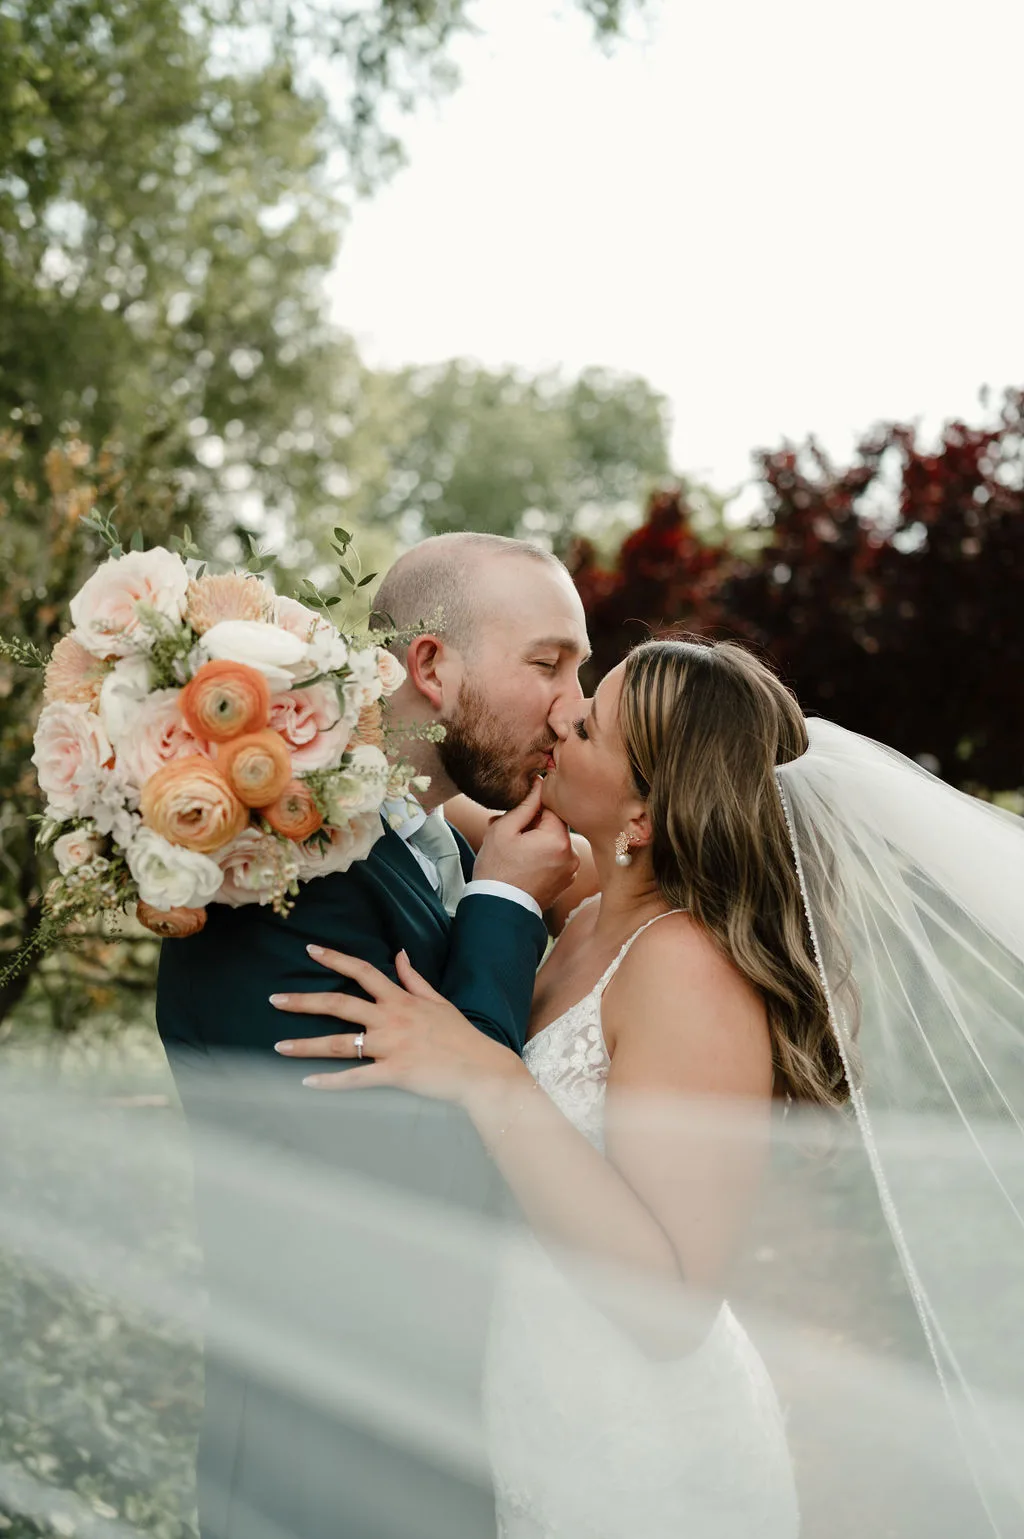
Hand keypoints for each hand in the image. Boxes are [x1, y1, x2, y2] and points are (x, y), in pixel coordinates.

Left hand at [271, 945, 524, 1097]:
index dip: (336, 959)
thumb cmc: (460, 1036)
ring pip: (339, 1043)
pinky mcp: (394, 1074)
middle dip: (304, 1001)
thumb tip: (400, 953)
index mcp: (401, 1000)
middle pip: (339, 1004)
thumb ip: (414, 978)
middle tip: (275, 999)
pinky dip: (331, 1082)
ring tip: (279, 1046)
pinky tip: (308, 1083)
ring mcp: (391, 1046)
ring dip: (305, 1046)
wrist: (481, 1069)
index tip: (311, 950)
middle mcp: (391, 1019)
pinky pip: (355, 1078)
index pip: (363, 972)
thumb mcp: (438, 1001)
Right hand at [473, 778, 578, 910]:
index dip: (533, 807)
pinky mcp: (566, 881)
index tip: (517, 813)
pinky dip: (542, 856)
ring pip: (554, 842)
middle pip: (554, 825)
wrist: (499, 909)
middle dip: (533, 825)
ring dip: (537, 840)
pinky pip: (556, 858)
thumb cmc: (496, 869)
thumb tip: (539, 783)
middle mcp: (572, 854)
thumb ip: (525, 804)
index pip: (552, 807)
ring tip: (514, 850)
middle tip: (509, 832)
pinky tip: (523, 863)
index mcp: (558, 839)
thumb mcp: (504, 830)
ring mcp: (571, 870)